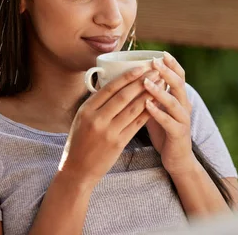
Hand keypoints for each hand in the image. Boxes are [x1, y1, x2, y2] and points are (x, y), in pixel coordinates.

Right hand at [58, 67, 159, 186]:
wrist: (77, 170)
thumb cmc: (79, 141)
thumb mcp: (81, 118)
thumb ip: (96, 103)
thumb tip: (114, 83)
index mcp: (86, 109)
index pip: (110, 88)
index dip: (128, 76)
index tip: (141, 66)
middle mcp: (97, 119)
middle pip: (124, 96)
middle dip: (142, 81)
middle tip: (156, 70)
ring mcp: (108, 132)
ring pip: (133, 108)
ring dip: (149, 94)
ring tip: (161, 84)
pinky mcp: (118, 143)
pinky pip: (136, 124)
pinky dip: (148, 112)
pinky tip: (157, 103)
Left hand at [143, 52, 195, 174]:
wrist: (177, 159)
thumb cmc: (164, 132)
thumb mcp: (157, 109)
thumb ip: (149, 95)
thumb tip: (130, 80)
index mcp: (180, 98)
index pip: (179, 76)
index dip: (172, 64)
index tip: (161, 53)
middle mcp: (184, 106)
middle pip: (179, 84)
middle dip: (167, 71)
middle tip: (155, 62)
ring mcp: (183, 120)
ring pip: (174, 102)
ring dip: (160, 91)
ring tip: (146, 81)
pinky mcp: (179, 133)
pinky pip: (169, 121)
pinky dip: (158, 112)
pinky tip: (147, 105)